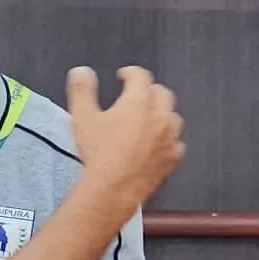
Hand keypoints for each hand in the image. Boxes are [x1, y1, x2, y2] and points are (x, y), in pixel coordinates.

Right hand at [65, 66, 184, 207]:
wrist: (113, 188)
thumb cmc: (99, 153)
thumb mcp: (82, 116)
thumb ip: (82, 89)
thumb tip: (81, 72)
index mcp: (139, 102)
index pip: (141, 76)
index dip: (131, 72)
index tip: (124, 75)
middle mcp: (159, 116)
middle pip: (162, 93)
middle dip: (149, 90)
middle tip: (136, 95)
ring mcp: (170, 137)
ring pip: (173, 116)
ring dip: (162, 113)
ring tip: (149, 116)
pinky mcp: (173, 158)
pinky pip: (177, 142)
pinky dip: (168, 138)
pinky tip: (158, 142)